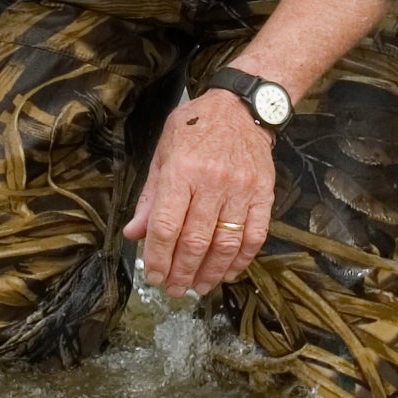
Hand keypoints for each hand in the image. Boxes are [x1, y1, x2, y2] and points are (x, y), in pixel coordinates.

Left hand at [126, 87, 276, 295]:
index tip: (153, 275)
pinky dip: (241, 260)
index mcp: (181, 170)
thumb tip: (134, 233)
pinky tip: (227, 272)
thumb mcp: (163, 153)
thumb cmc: (196, 129)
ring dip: (210, 272)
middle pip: (195, 241)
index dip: (157, 257)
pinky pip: (254, 236)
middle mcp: (212, 181)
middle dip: (181, 272)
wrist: (242, 108)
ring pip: (225, 244)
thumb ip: (149, 196)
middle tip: (173, 289)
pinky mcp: (264, 194)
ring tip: (198, 287)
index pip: (166, 225)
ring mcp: (241, 189)